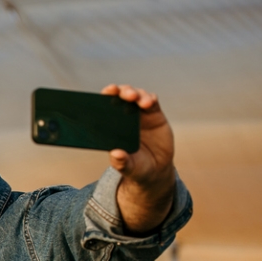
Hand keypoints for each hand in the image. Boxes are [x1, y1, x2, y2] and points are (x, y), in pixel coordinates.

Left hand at [101, 84, 176, 232]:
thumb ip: (122, 163)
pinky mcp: (154, 114)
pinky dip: (150, 98)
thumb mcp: (129, 168)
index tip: (106, 93)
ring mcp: (139, 114)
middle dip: (121, 91)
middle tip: (123, 93)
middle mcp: (124, 117)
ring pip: (136, 95)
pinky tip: (149, 102)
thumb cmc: (137, 167)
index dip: (105, 97)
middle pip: (120, 96)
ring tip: (140, 101)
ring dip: (136, 94)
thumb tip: (115, 154)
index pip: (105, 107)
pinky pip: (151, 101)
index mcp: (112, 127)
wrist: (156, 169)